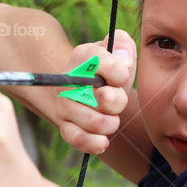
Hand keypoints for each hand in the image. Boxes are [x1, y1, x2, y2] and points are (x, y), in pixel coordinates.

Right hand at [54, 29, 135, 154]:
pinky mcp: (64, 126)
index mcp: (83, 56)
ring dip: (111, 123)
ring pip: (96, 122)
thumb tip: (122, 58)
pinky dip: (96, 143)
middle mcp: (68, 79)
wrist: (95, 90)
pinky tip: (104, 139)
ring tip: (111, 117)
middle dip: (119, 102)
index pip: (108, 65)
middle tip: (114, 99)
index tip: (120, 77)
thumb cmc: (111, 70)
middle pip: (106, 98)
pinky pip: (79, 139)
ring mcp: (63, 104)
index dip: (122, 74)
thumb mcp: (120, 51)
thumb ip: (123, 44)